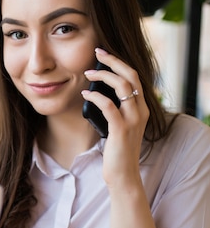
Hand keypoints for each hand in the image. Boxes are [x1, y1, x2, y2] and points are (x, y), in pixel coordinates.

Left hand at [82, 48, 149, 188]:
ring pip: (122, 86)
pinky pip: (108, 105)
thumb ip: (116, 110)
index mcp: (142, 108)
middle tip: (97, 52)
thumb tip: (98, 93)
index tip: (104, 54)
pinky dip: (95, 96)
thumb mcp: (120, 126)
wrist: (123, 174)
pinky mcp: (121, 129)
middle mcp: (141, 111)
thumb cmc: (117, 151)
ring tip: (87, 72)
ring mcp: (133, 120)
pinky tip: (85, 94)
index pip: (135, 77)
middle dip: (113, 61)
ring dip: (103, 75)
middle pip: (131, 76)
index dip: (119, 62)